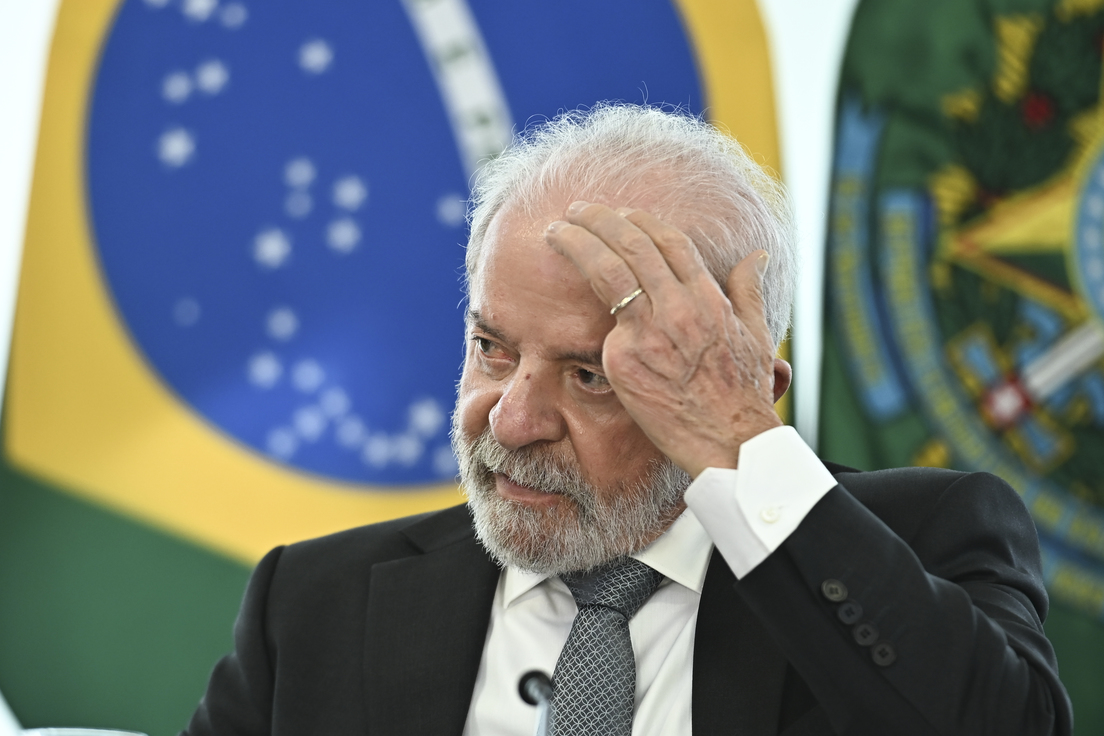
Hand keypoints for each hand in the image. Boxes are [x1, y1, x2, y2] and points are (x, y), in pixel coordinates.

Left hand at [544, 201, 786, 477]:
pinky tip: (561, 297)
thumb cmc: (743, 394)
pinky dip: (584, 310)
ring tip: (557, 230)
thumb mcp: (757, 335)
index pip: (669, 242)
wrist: (728, 442)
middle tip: (577, 210)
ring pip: (607, 272)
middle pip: (632, 245)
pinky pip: (601, 327)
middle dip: (600, 220)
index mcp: (708, 298)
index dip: (641, 222)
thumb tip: (755, 254)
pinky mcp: (623, 360)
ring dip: (578, 243)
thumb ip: (748, 290)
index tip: (622, 214)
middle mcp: (677, 308)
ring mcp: (648, 333)